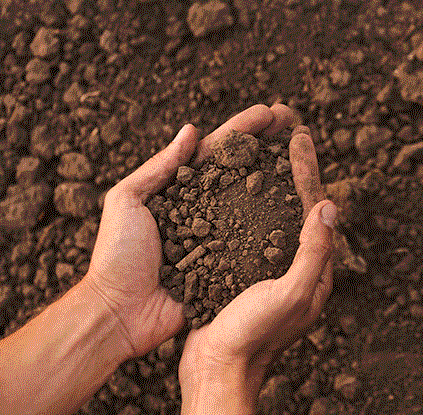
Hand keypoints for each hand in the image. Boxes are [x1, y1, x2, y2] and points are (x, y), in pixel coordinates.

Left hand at [82, 104, 296, 357]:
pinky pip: (259, 243)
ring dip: (281, 176)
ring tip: (306, 155)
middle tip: (296, 122)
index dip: (245, 128)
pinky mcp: (230, 265)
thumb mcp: (127, 201)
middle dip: (270, 143)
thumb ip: (159, 167)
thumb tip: (192, 130)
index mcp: (181, 189)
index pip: (218, 150)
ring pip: (257, 200)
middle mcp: (205, 208)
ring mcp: (220, 236)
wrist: (120, 313)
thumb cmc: (116, 256)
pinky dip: (280, 224)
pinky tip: (301, 207)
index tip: (271, 111)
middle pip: (244, 168)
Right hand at [178, 126, 335, 414]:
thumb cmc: (253, 336)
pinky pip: (252, 230)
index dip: (308, 170)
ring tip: (261, 150)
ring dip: (271, 180)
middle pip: (300, 206)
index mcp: (315, 271)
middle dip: (295, 168)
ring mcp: (271, 270)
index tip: (299, 136)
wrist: (216, 370)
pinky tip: (232, 188)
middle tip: (288, 131)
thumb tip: (331, 204)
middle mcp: (297, 267)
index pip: (317, 208)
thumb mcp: (290, 294)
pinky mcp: (245, 274)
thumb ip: (315, 252)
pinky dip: (247, 203)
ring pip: (275, 214)